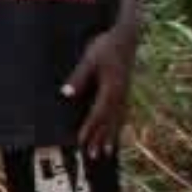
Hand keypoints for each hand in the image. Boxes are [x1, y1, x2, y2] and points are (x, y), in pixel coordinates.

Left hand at [62, 20, 138, 152]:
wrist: (126, 34)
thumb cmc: (106, 45)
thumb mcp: (89, 59)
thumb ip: (78, 78)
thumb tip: (65, 94)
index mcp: (111, 88)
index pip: (97, 113)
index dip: (88, 129)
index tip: (80, 142)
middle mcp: (120, 94)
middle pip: (109, 121)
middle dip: (100, 139)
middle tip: (93, 156)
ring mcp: (125, 92)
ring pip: (118, 119)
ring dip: (111, 136)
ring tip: (107, 153)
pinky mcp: (126, 89)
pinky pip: (123, 112)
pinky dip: (119, 125)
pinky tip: (117, 132)